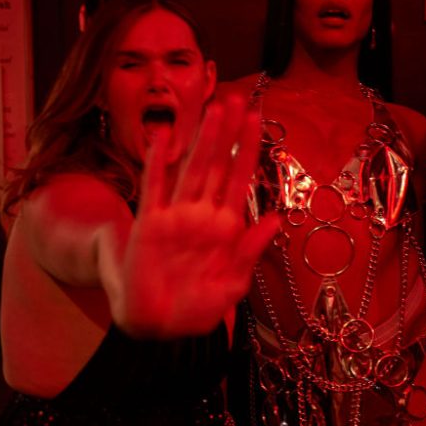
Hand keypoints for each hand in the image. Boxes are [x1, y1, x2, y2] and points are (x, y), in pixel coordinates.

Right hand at [111, 93, 277, 337]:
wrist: (158, 327)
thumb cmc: (197, 308)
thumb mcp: (234, 283)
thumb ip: (251, 250)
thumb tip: (276, 219)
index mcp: (227, 227)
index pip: (241, 178)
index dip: (249, 148)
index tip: (257, 119)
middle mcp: (202, 215)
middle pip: (219, 165)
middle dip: (229, 133)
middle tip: (238, 98)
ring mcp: (176, 217)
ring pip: (192, 169)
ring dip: (203, 140)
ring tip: (213, 108)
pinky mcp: (149, 226)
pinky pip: (154, 188)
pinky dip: (158, 163)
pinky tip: (163, 137)